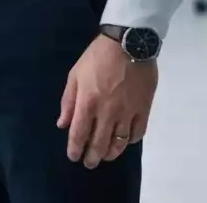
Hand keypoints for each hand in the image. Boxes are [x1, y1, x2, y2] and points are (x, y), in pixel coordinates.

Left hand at [57, 33, 157, 168]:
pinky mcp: (143, 110)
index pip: (80, 133)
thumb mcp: (75, 74)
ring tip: (105, 156)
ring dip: (111, 153)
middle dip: (92, 156)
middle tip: (89, 163)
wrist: (127, 44)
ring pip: (119, 142)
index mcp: (88, 102)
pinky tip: (124, 141)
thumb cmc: (97, 57)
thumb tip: (63, 124)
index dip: (75, 148)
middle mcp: (108, 112)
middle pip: (100, 143)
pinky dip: (130, 141)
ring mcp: (127, 113)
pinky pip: (137, 134)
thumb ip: (69, 101)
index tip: (73, 157)